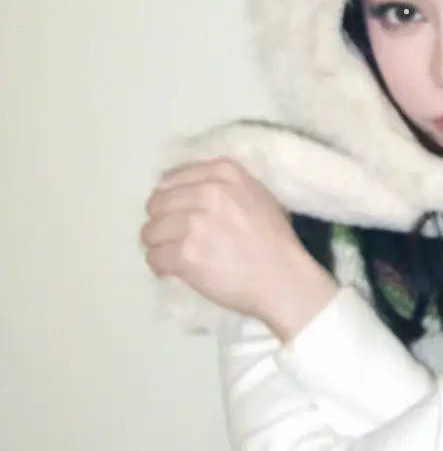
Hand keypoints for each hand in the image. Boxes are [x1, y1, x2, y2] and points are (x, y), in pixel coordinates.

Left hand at [141, 158, 337, 340]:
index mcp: (225, 173)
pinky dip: (160, 267)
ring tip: (174, 255)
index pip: (172, 178)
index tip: (176, 214)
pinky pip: (154, 257)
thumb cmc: (274, 240)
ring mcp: (195, 223)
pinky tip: (173, 271)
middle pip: (157, 203)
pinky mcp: (185, 254)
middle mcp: (208, 192)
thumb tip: (182, 189)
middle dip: (161, 222)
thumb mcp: (257, 195)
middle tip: (174, 238)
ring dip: (158, 245)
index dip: (170, 198)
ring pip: (150, 231)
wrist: (284, 278)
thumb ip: (224, 186)